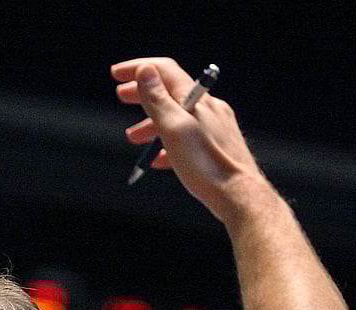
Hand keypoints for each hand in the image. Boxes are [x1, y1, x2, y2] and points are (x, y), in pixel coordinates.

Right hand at [112, 57, 268, 222]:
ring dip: (151, 123)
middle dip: (143, 94)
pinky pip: (187, 138)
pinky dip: (167, 143)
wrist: (239, 196)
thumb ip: (157, 99)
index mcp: (195, 98)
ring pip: (177, 118)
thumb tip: (145, 70)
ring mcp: (213, 127)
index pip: (164, 70)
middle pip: (169, 92)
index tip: (117, 74)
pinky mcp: (216, 146)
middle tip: (122, 97)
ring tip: (133, 137)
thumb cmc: (206, 165)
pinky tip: (158, 159)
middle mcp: (207, 107)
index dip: (138, 69)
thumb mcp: (174, 128)